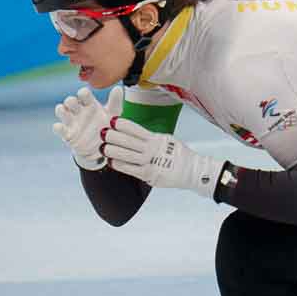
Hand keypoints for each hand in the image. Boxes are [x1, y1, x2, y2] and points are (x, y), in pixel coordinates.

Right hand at [53, 86, 121, 169]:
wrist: (102, 147)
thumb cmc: (106, 126)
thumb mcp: (113, 114)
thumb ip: (115, 102)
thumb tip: (118, 88)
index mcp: (90, 104)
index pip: (84, 94)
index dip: (83, 93)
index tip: (85, 94)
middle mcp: (79, 111)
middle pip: (70, 101)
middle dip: (70, 101)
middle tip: (74, 103)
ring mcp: (72, 122)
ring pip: (62, 112)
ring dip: (61, 110)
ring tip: (63, 109)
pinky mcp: (68, 134)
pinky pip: (60, 129)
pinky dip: (58, 128)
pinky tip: (59, 126)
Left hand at [100, 118, 223, 196]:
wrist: (194, 171)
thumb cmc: (179, 155)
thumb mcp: (167, 140)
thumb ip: (151, 138)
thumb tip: (134, 132)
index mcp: (157, 139)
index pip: (136, 129)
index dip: (123, 124)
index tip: (112, 120)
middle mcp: (154, 149)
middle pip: (128, 141)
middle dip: (113, 136)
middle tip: (102, 133)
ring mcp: (151, 162)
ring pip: (127, 155)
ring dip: (112, 151)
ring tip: (103, 148)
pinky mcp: (150, 174)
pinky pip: (130, 169)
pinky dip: (119, 165)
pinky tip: (111, 161)